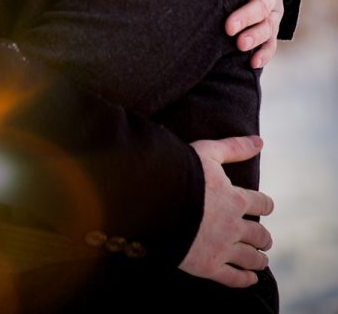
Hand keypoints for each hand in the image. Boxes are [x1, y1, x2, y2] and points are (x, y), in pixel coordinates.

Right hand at [179, 136, 273, 286]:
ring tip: (261, 259)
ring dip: (259, 259)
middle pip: (259, 235)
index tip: (266, 207)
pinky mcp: (208, 266)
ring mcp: (222, 248)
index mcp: (236, 199)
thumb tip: (260, 141)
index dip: (265, 205)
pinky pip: (233, 278)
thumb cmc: (180, 171)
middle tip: (264, 239)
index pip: (261, 204)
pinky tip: (250, 279)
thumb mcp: (208, 152)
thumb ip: (235, 147)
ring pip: (250, 258)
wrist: (154, 198)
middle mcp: (233, 226)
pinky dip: (245, 280)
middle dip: (263, 237)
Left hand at [224, 0, 282, 67]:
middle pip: (262, 5)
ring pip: (268, 26)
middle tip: (228, 27)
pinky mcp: (271, 26)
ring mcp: (273, 11)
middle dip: (247, 16)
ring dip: (255, 36)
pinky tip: (252, 63)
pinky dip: (264, 53)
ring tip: (238, 45)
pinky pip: (271, 42)